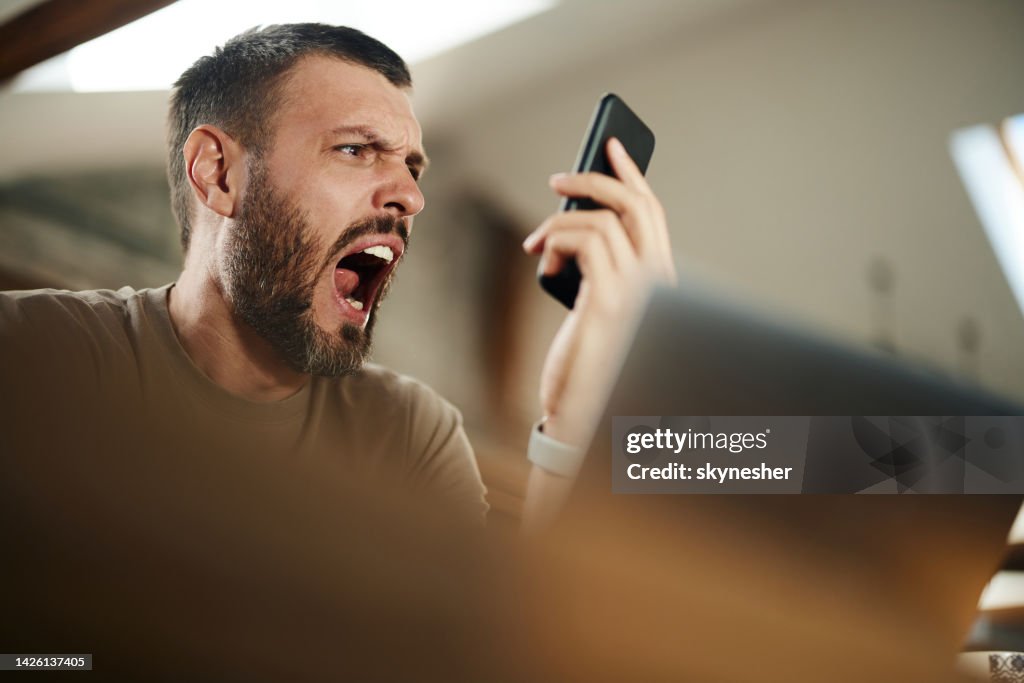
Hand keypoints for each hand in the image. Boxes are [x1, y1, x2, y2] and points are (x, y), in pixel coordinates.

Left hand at [523, 137, 675, 447]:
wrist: (581, 414)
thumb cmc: (586, 363)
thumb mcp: (595, 304)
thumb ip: (598, 265)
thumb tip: (575, 219)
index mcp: (659, 282)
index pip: (653, 214)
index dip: (633, 175)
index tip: (611, 145)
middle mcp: (659, 283)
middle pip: (637, 205)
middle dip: (598, 178)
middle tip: (559, 175)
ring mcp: (639, 292)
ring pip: (601, 220)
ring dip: (559, 222)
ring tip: (535, 244)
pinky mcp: (610, 301)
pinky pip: (582, 241)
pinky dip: (554, 241)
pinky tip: (541, 262)